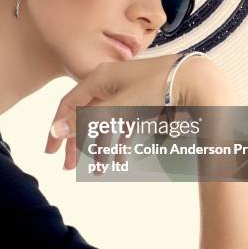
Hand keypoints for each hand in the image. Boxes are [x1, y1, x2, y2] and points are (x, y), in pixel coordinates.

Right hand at [45, 53, 212, 169]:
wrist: (196, 81)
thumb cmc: (157, 88)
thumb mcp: (119, 107)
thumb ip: (88, 121)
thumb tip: (55, 130)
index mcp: (100, 79)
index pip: (68, 104)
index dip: (57, 127)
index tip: (51, 152)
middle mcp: (111, 83)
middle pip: (86, 115)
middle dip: (77, 142)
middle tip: (69, 167)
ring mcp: (127, 92)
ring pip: (105, 122)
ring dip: (100, 147)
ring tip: (99, 169)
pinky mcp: (143, 101)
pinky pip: (123, 124)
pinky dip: (119, 141)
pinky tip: (119, 159)